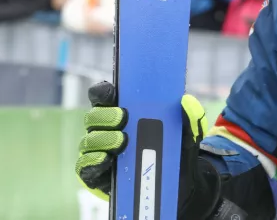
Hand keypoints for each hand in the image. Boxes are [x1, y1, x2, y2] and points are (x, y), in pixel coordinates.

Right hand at [75, 82, 222, 218]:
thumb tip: (185, 101)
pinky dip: (93, 161)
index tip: (110, 92)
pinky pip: (86, 167)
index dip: (103, 92)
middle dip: (104, 115)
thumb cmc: (177, 152)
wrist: (181, 185)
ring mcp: (100, 153)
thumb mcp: (187, 135)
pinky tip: (106, 158)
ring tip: (121, 141)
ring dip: (103, 138)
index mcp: (124, 115)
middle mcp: (107, 131)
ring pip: (88, 141)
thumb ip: (190, 118)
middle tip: (122, 117)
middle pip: (93, 118)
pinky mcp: (98, 176)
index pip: (104, 98)